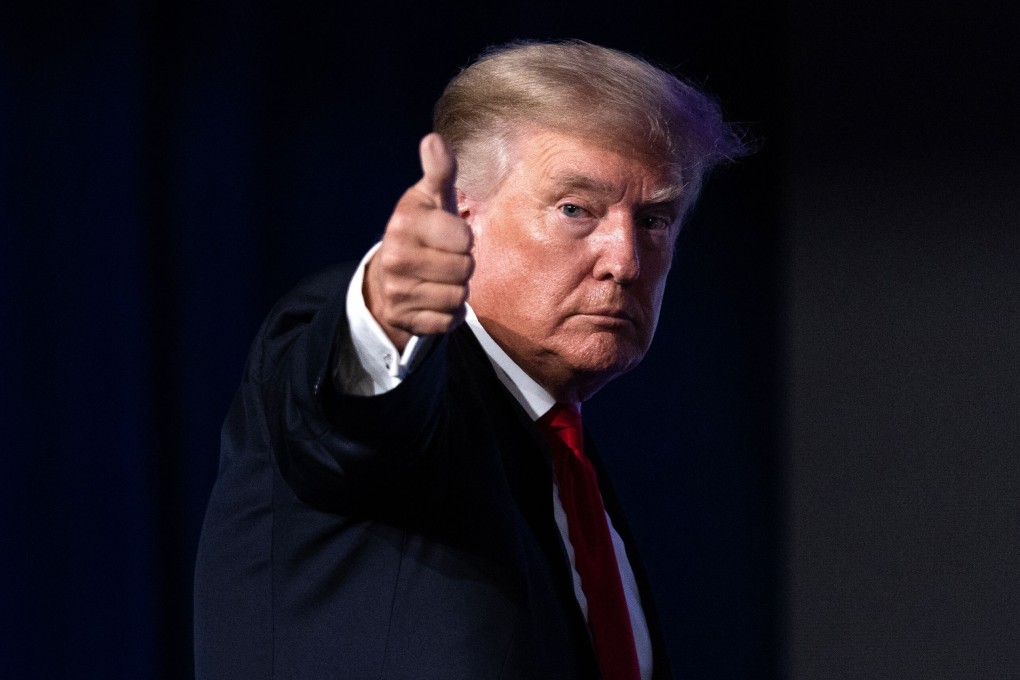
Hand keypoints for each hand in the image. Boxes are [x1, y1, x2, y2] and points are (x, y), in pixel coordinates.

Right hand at [363, 133, 473, 351]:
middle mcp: (395, 258)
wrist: (389, 277)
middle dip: (462, 265)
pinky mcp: (405, 319)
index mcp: (404, 223)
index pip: (464, 239)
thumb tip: (434, 139)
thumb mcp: (431, 199)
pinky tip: (434, 299)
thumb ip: (439, 171)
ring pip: (459, 296)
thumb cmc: (423, 230)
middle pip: (465, 270)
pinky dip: (449, 313)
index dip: (464, 239)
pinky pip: (449, 320)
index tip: (449, 236)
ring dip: (457, 289)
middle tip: (444, 259)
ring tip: (439, 278)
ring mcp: (398, 291)